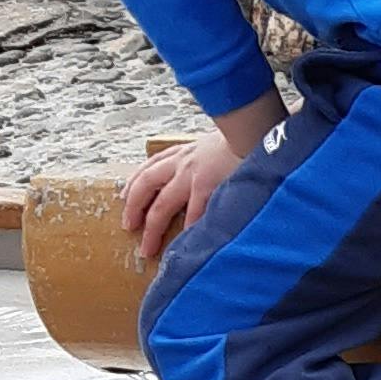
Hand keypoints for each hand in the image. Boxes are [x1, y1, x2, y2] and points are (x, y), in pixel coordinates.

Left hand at [119, 118, 245, 264]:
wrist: (256, 132)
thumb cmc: (241, 143)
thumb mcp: (212, 146)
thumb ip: (201, 160)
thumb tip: (197, 178)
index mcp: (182, 153)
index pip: (149, 167)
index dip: (133, 184)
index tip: (124, 199)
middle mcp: (182, 163)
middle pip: (146, 185)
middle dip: (133, 207)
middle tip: (128, 227)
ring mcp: (193, 175)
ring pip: (163, 205)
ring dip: (152, 228)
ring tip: (147, 248)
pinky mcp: (208, 186)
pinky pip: (192, 213)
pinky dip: (186, 230)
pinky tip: (181, 245)